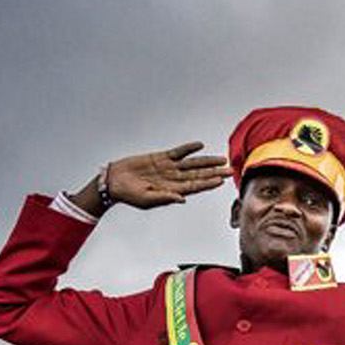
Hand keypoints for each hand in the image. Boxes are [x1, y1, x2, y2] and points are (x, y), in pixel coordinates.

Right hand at [100, 142, 230, 208]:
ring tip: (221, 159)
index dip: (208, 183)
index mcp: (172, 191)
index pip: (195, 187)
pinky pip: (178, 152)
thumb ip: (164, 198)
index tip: (221, 181)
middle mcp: (174, 179)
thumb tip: (182, 199)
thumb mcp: (146, 199)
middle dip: (214, 172)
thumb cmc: (129, 194)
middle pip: (198, 175)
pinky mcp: (161, 158)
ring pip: (192, 164)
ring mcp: (169, 168)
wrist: (115, 181)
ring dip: (207, 161)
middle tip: (230, 170)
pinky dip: (188, 149)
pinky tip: (200, 146)